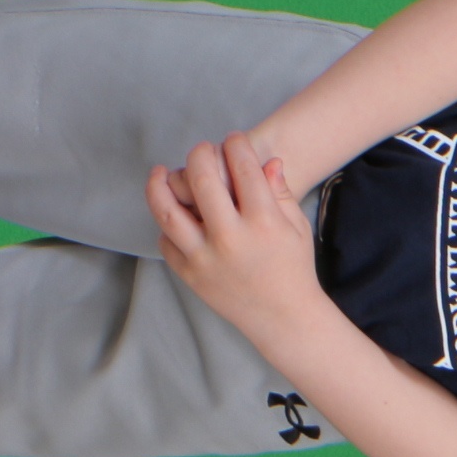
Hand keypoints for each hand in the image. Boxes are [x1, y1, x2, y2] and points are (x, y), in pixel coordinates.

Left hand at [147, 132, 323, 335]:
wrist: (283, 316)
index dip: (236, 146)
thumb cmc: (293, 268)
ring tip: (161, 172)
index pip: (243, 169)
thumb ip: (280, 193)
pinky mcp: (190, 274)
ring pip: (168, 211)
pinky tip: (172, 212)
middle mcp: (230, 238)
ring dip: (160, 184)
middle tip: (203, 149)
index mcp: (264, 223)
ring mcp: (205, 258)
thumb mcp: (296, 228)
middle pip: (203, 180)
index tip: (233, 140)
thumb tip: (267, 161)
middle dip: (201, 154)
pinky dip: (166, 223)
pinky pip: (166, 241)